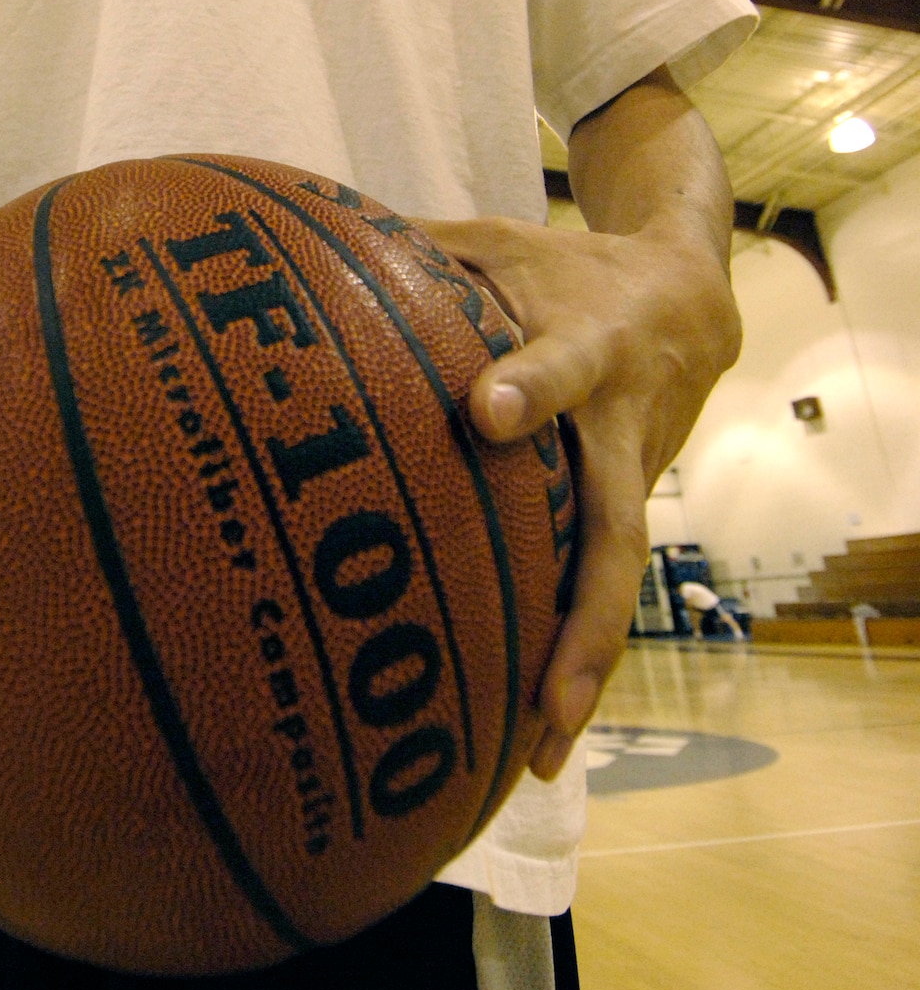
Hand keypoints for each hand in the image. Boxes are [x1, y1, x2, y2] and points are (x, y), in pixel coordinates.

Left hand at [418, 213, 739, 780]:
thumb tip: (296, 239)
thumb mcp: (498, 241)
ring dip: (586, 665)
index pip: (558, 368)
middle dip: (588, 611)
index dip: (531, 388)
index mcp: (584, 344)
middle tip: (548, 690)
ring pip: (617, 579)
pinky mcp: (628, 508)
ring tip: (543, 750)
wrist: (693, 296)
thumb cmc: (561, 267)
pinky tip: (536, 731)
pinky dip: (575, 655)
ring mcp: (632, 476)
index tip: (489, 412)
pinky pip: (602, 584)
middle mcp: (618, 424)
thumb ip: (416, 248)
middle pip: (616, 525)